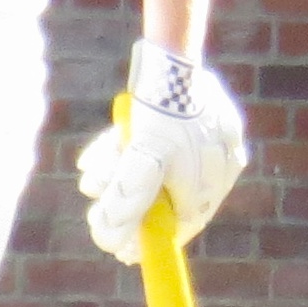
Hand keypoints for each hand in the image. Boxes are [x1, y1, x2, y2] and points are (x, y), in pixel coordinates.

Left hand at [75, 42, 248, 262]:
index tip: (121, 251)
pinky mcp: (181, 115)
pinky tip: (97, 156)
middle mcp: (215, 161)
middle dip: (124, 202)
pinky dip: (124, 152)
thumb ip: (128, 206)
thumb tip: (112, 243)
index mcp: (216, 178)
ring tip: (91, 176)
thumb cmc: (162, 114)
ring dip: (117, 177)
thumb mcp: (143, 165)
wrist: (170, 55)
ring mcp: (200, 137)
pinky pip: (150, 144)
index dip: (150, 239)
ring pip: (153, 169)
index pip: (183, 222)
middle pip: (163, 196)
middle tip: (96, 209)